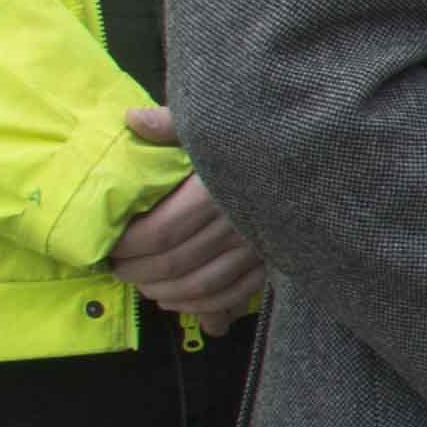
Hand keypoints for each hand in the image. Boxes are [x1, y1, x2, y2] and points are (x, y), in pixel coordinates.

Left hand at [109, 108, 266, 322]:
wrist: (315, 158)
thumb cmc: (256, 141)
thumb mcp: (212, 124)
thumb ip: (172, 124)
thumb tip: (132, 120)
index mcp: (215, 191)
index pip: (160, 232)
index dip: (129, 245)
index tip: (111, 244)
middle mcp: (237, 223)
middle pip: (175, 263)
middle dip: (138, 272)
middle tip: (118, 267)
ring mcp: (257, 248)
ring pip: (200, 285)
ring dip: (163, 292)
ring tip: (142, 285)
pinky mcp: (272, 263)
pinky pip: (230, 295)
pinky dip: (198, 305)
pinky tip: (176, 301)